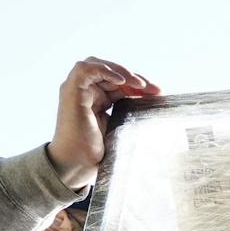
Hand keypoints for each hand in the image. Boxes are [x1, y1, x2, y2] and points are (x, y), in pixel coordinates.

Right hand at [46, 58, 158, 190]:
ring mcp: (77, 90)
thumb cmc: (97, 154)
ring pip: (99, 65)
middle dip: (135, 78)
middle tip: (155, 89)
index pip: (121, 84)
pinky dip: (103, 69)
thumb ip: (131, 115)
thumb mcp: (121, 129)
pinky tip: (122, 80)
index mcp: (100, 100)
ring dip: (122, 71)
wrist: (78, 164)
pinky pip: (85, 69)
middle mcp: (87, 92)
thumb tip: (156, 111)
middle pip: (112, 73)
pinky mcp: (70, 91)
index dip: (140, 86)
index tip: (159, 93)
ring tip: (140, 84)